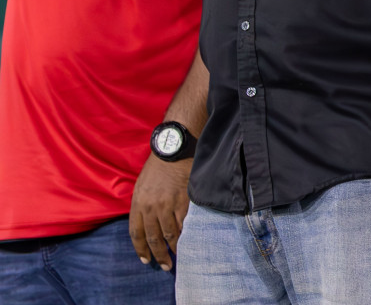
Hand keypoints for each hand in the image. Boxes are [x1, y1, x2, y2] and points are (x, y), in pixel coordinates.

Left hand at [128, 154, 190, 271]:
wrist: (173, 149)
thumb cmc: (157, 166)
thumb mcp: (142, 185)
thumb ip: (143, 205)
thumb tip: (147, 223)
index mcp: (138, 204)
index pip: (136, 233)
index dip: (141, 249)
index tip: (146, 260)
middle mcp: (151, 207)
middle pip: (153, 238)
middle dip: (158, 254)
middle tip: (165, 265)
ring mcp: (168, 205)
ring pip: (170, 233)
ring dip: (174, 248)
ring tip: (178, 257)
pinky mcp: (184, 200)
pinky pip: (184, 223)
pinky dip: (186, 234)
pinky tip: (188, 241)